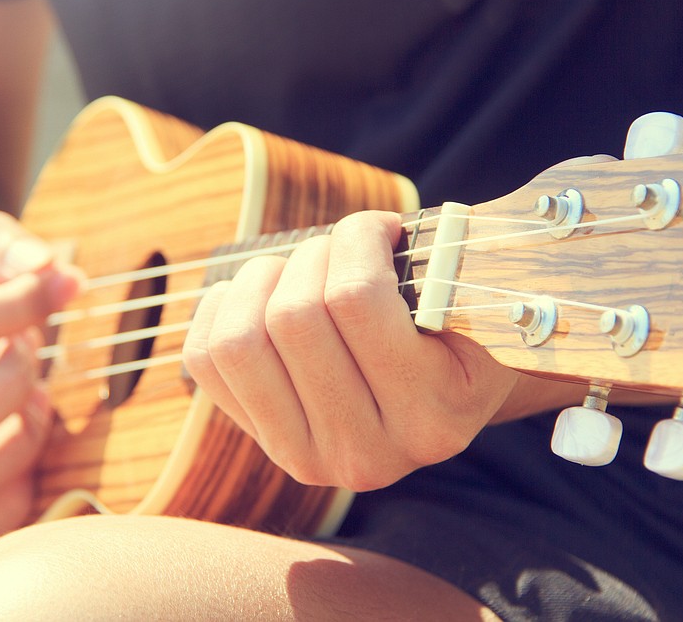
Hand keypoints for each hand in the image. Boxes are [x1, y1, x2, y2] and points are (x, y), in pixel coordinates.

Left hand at [183, 210, 516, 490]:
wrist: (446, 395)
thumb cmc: (460, 328)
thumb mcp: (476, 301)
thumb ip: (447, 266)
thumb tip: (376, 227)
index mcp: (435, 417)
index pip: (357, 299)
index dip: (357, 237)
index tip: (380, 226)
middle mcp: (371, 455)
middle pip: (294, 316)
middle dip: (313, 254)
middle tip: (340, 247)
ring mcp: (309, 457)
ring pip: (240, 340)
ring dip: (261, 280)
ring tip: (296, 268)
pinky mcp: (264, 444)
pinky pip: (205, 359)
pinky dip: (221, 307)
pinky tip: (260, 294)